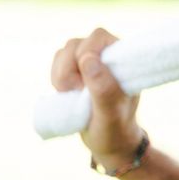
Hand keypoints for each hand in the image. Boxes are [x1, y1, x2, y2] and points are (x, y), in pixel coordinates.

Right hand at [50, 28, 142, 169]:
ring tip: (72, 96)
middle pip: (76, 44)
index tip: (83, 84)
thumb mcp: (110, 115)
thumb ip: (103, 89)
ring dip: (61, 76)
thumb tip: (88, 59)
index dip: (85, 55)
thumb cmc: (115, 129)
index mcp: (123, 60)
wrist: (108, 143)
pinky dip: (56, 78)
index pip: (99, 37)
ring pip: (64, 52)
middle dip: (69, 69)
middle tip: (77, 93)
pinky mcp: (75, 69)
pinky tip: (66, 94)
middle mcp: (107, 55)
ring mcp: (89, 61)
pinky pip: (56, 62)